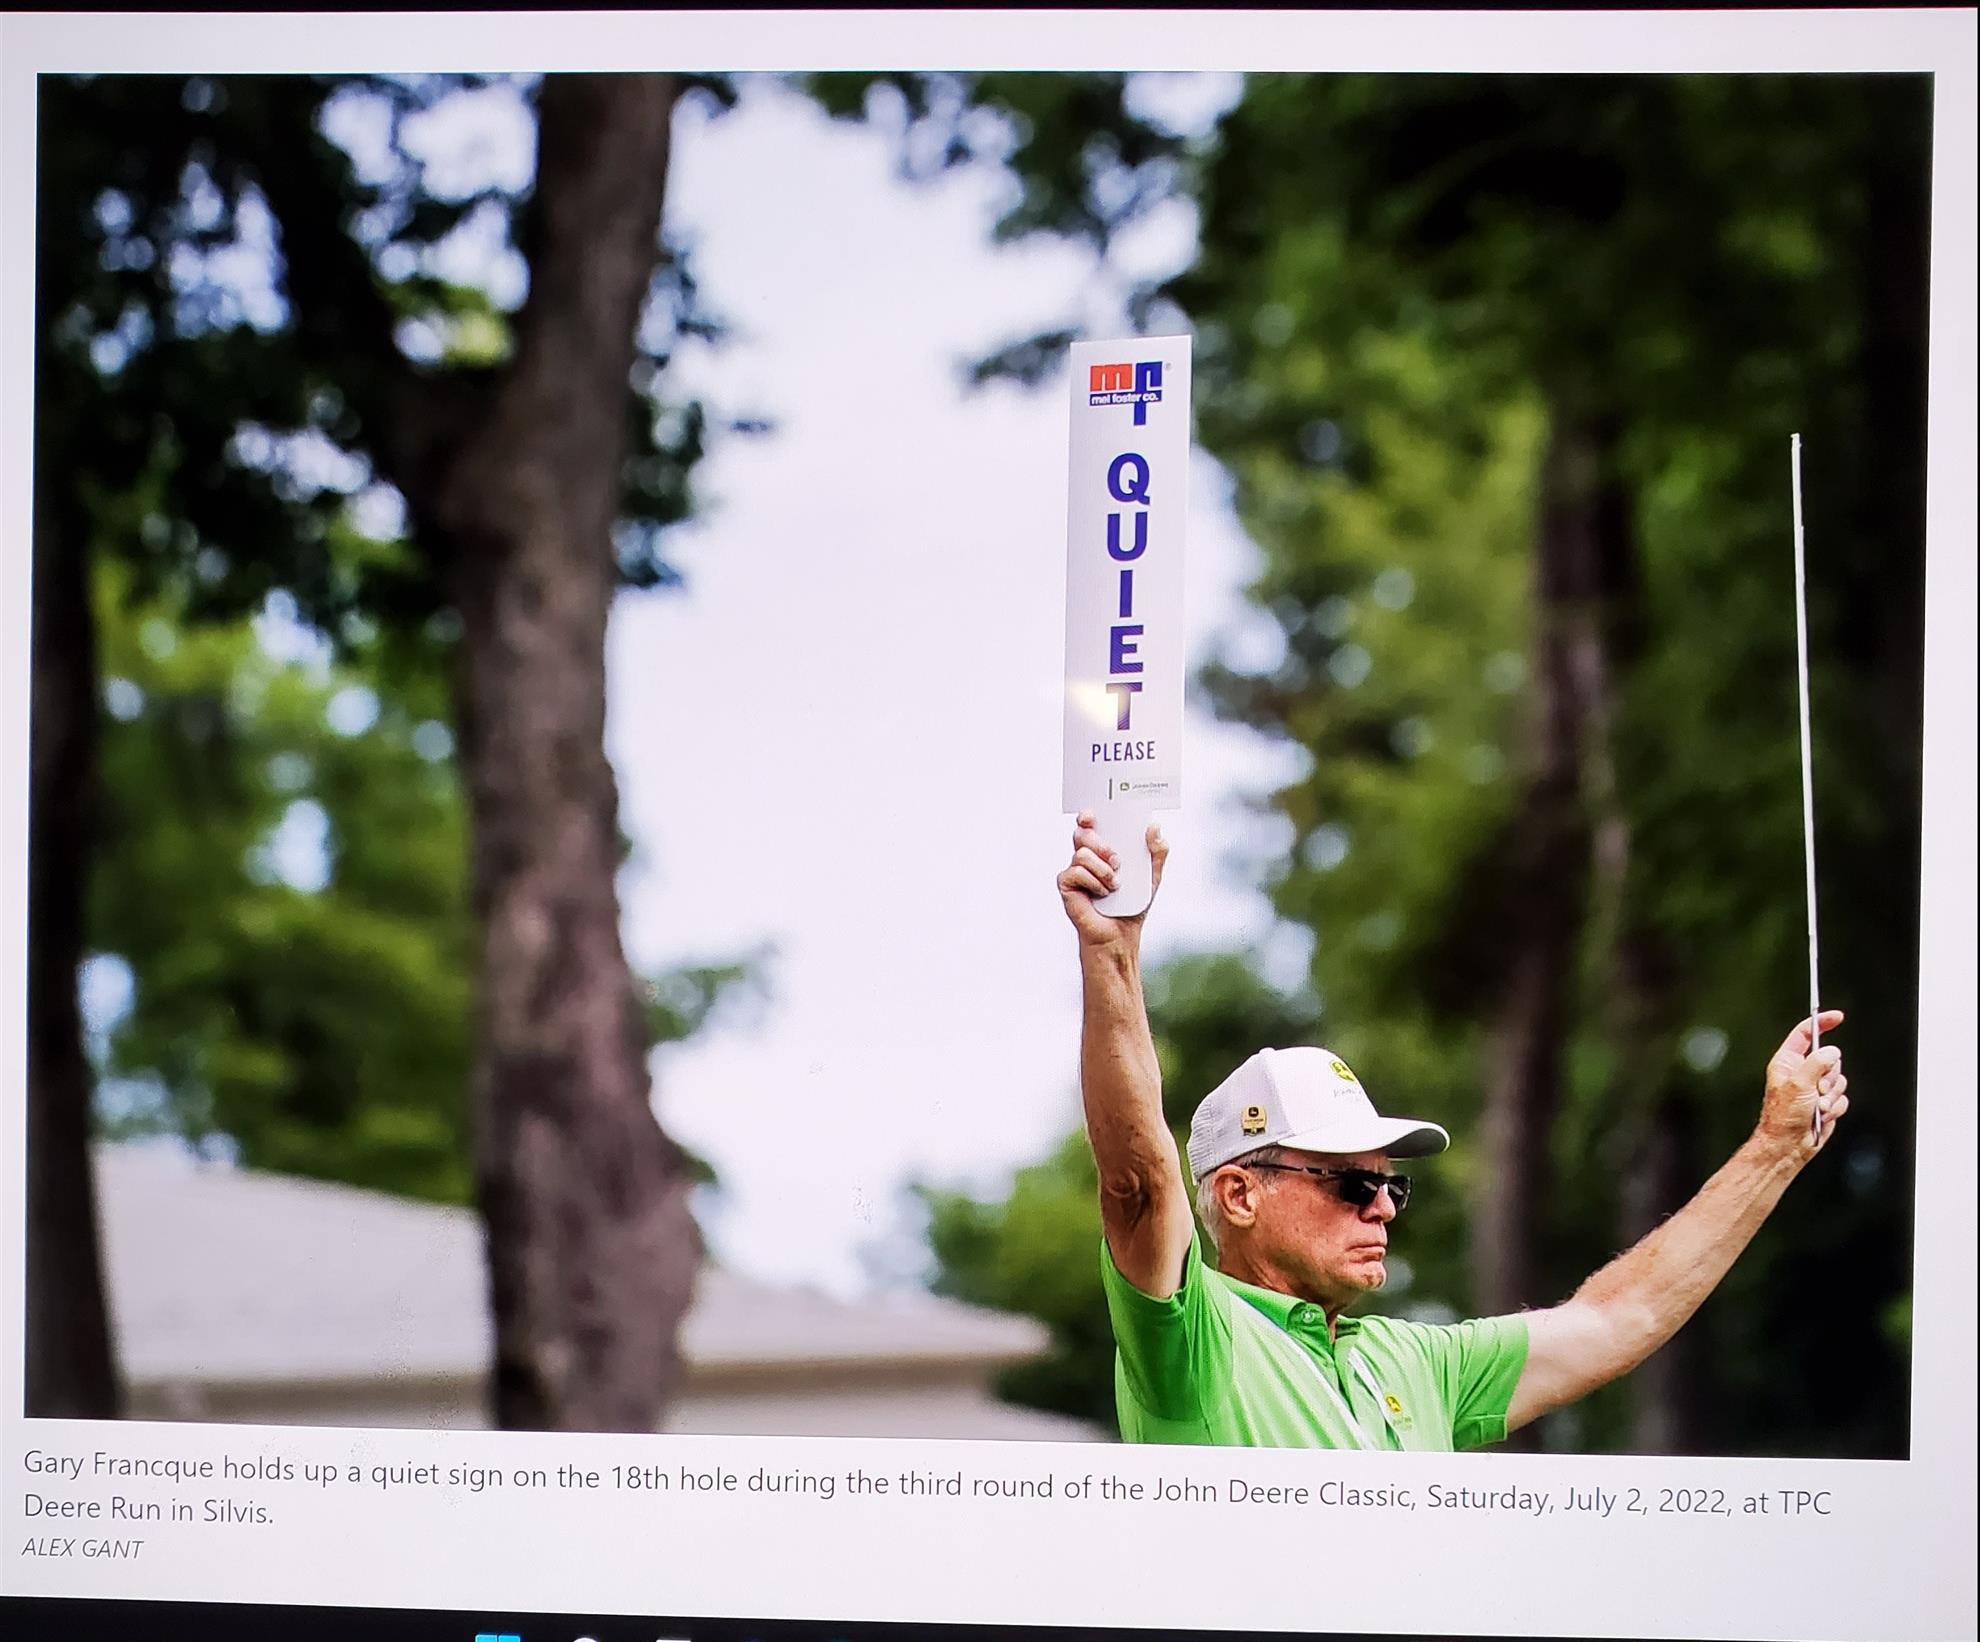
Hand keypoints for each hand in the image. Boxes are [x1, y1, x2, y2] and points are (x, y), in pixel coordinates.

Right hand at [1057, 811, 1166, 947]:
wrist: (1119, 935)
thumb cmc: (1132, 907)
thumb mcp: (1151, 877)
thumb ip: (1157, 852)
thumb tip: (1155, 827)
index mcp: (1103, 851)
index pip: (1090, 825)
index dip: (1087, 816)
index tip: (1092, 815)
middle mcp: (1086, 858)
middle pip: (1082, 834)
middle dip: (1101, 844)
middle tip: (1117, 861)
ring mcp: (1074, 871)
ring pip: (1082, 853)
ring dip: (1103, 870)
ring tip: (1114, 885)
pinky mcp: (1067, 885)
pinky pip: (1076, 872)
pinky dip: (1094, 883)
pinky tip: (1101, 894)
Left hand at [1757, 1009, 1848, 1161]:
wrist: (1789, 1145)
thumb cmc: (1784, 1116)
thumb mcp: (1798, 1084)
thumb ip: (1817, 1063)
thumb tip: (1832, 1052)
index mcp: (1788, 1062)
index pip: (1805, 1034)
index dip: (1821, 1023)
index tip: (1837, 1017)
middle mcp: (1802, 1073)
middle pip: (1830, 1059)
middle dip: (1829, 1075)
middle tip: (1818, 1089)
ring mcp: (1815, 1088)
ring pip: (1839, 1079)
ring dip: (1832, 1095)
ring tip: (1818, 1106)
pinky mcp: (1826, 1103)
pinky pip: (1842, 1098)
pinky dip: (1835, 1107)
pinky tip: (1822, 1115)